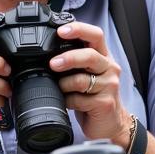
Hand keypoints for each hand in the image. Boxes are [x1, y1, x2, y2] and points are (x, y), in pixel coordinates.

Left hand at [49, 20, 130, 142]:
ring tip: (59, 88)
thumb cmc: (93, 95)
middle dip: (69, 58)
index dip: (78, 29)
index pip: (95, 35)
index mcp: (102, 56)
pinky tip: (66, 102)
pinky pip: (79, 99)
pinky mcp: (105, 103)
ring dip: (63, 84)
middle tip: (53, 64)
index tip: (60, 31)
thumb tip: (44, 55)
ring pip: (82, 80)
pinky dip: (67, 100)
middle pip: (90, 55)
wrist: (110, 123)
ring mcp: (109, 86)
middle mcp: (109, 68)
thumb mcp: (84, 74)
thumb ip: (72, 62)